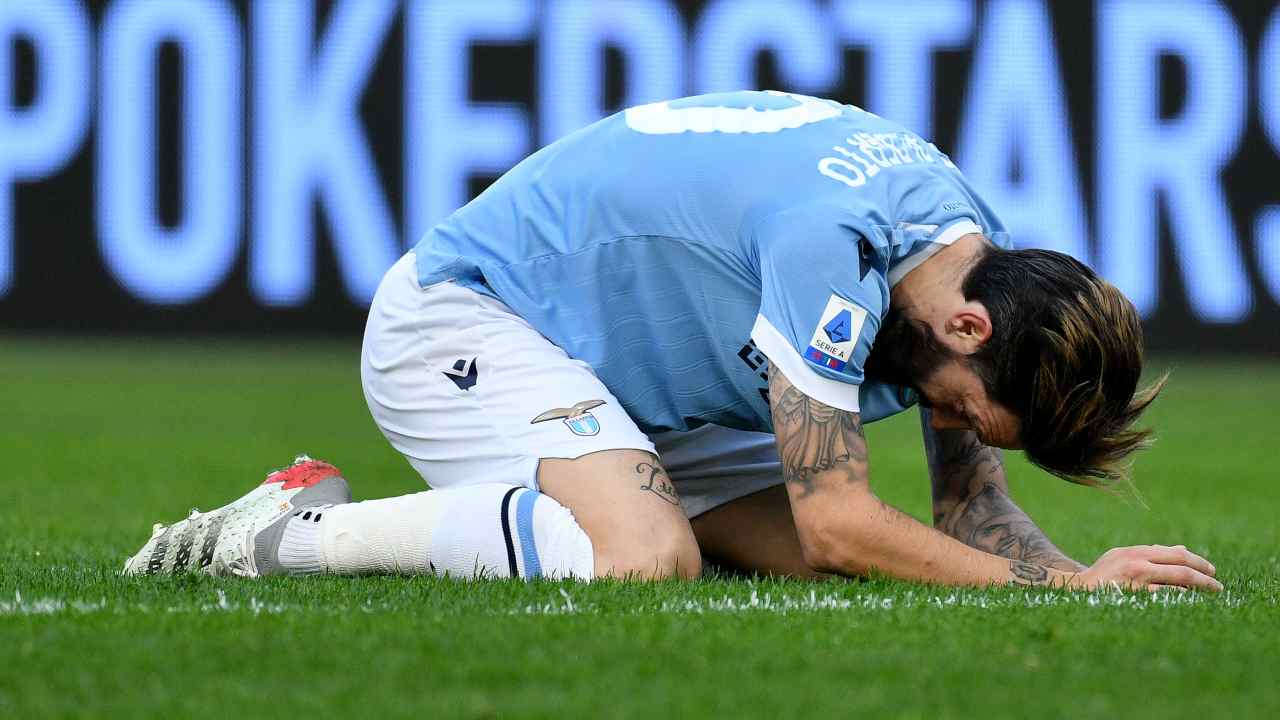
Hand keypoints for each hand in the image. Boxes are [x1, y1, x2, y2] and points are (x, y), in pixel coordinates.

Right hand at [1071, 545, 1222, 591]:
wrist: (1079, 589)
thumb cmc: (1106, 572)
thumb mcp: (1126, 556)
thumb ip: (1152, 553)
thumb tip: (1183, 551)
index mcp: (1137, 552)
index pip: (1176, 554)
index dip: (1198, 562)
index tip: (1211, 571)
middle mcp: (1138, 564)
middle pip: (1181, 568)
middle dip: (1204, 578)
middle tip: (1218, 586)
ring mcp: (1135, 582)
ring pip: (1176, 584)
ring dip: (1197, 590)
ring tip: (1209, 595)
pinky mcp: (1133, 598)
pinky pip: (1164, 600)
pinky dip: (1180, 600)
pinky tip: (1190, 604)